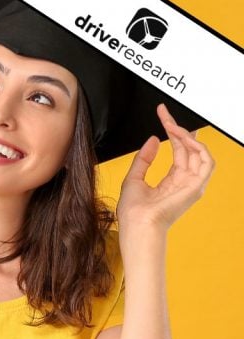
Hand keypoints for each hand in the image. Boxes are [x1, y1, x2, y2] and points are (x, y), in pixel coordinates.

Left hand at [116, 103, 214, 232]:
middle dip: (178, 128)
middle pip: (189, 149)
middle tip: (165, 115)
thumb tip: (153, 139)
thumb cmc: (133, 210)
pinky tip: (182, 137)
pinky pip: (206, 161)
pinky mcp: (196, 186)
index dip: (172, 132)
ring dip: (187, 136)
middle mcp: (185, 181)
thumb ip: (144, 158)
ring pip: (199, 152)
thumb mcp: (134, 177)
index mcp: (172, 181)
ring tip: (171, 126)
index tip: (163, 115)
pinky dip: (197, 147)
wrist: (136, 223)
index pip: (178, 150)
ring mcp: (192, 184)